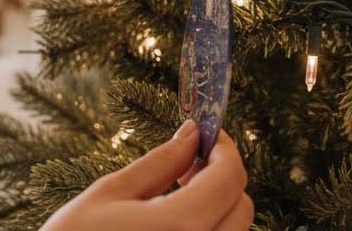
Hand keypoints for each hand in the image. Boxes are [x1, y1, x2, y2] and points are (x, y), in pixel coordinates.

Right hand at [41, 121, 252, 230]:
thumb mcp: (109, 193)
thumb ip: (160, 162)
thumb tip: (191, 132)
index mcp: (180, 227)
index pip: (230, 176)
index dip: (222, 146)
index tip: (203, 131)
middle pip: (242, 207)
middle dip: (222, 175)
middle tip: (187, 162)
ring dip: (216, 204)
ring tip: (176, 192)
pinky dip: (207, 228)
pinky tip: (173, 221)